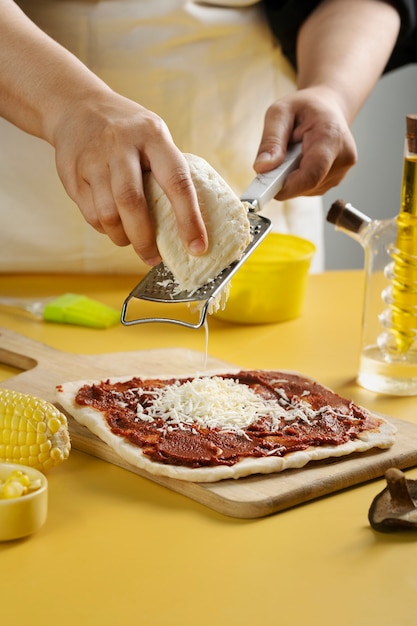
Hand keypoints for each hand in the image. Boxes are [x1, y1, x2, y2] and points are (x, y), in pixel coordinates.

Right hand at [52, 90, 207, 265]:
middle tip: (153, 257)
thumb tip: (188, 223)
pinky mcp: (73, 174)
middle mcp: (121, 144)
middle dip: (145, 239)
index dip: (189, 219)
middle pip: (132, 202)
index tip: (197, 247)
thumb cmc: (127, 131)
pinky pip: (91, 215)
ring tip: (131, 241)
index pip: (176, 182)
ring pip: (108, 214)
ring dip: (123, 237)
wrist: (76, 106)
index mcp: (153, 136)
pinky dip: (105, 229)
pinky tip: (113, 226)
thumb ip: (168, 171)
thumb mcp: (154, 136)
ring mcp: (93, 159)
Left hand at [253, 87, 357, 198]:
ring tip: (292, 154)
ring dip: (291, 178)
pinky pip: (309, 189)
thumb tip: (262, 168)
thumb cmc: (304, 107)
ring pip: (306, 190)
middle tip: (274, 161)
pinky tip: (299, 161)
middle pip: (306, 185)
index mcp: (331, 136)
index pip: (311, 175)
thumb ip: (271, 140)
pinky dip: (298, 180)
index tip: (265, 189)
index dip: (287, 186)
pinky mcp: (335, 180)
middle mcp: (343, 157)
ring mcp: (341, 172)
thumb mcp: (280, 112)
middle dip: (284, 179)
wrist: (329, 106)